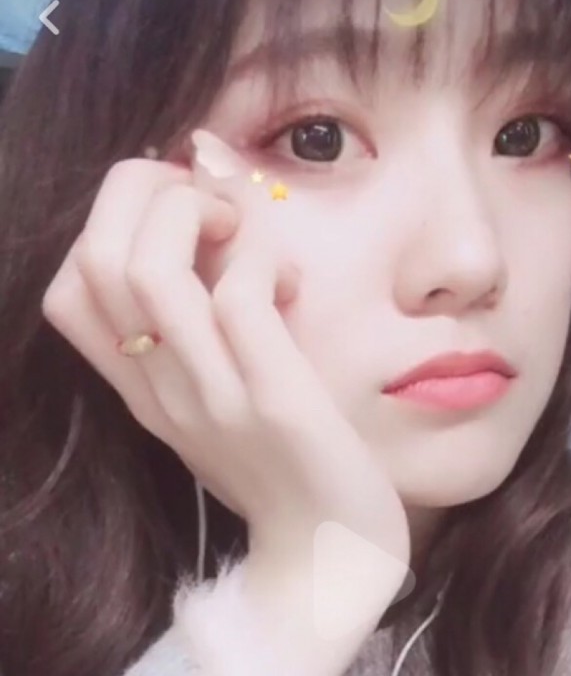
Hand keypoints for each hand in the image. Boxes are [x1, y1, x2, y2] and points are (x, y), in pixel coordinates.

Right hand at [42, 157, 409, 567]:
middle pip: (97, 257)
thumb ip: (206, 332)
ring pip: (151, 270)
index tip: (175, 210)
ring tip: (242, 229)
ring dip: (196, 214)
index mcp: (145, 388)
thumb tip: (216, 231)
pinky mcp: (272, 401)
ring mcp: (211, 397)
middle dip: (142, 189)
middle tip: (209, 200)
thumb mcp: (225, 396)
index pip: (70, 289)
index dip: (109, 220)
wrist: (330, 551)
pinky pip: (239, 300)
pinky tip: (291, 281)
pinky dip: (261, 259)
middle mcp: (161, 390)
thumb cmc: (287, 461)